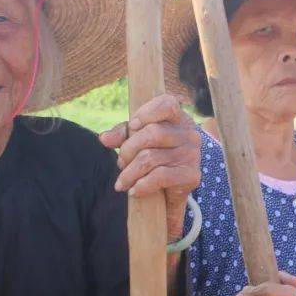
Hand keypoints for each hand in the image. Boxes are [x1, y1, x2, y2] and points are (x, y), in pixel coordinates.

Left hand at [99, 94, 200, 236]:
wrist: (176, 188)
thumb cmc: (156, 156)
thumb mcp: (138, 140)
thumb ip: (123, 134)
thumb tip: (104, 138)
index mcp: (178, 119)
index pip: (167, 104)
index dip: (146, 112)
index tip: (132, 126)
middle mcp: (189, 134)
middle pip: (152, 133)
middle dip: (128, 149)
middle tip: (120, 163)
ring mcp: (191, 155)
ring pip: (151, 158)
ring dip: (130, 172)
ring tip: (122, 182)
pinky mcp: (191, 175)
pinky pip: (160, 176)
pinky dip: (142, 185)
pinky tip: (134, 190)